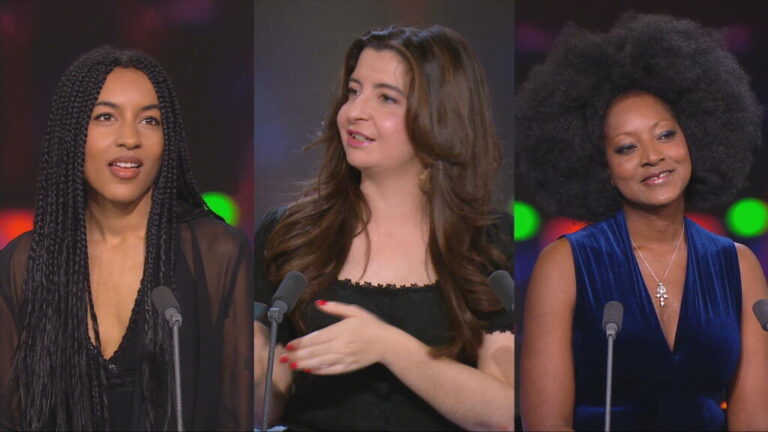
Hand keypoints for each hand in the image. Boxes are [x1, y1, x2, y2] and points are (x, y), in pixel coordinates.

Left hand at [279, 300, 399, 374]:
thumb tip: (317, 303)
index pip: (316, 337)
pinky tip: (308, 370)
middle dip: (297, 354)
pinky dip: (319, 371)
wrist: (387, 343)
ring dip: (304, 363)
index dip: (300, 342)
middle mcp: (340, 345)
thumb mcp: (354, 311)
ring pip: (320, 362)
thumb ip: (335, 308)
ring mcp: (344, 357)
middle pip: (314, 351)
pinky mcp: (348, 367)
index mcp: (340, 330)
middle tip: (282, 358)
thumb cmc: (370, 325)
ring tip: (291, 365)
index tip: (288, 345)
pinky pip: (330, 370)